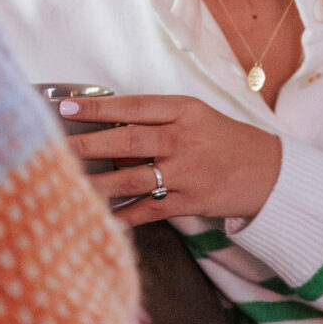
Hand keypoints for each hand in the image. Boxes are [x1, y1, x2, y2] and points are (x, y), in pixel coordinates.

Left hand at [57, 93, 281, 227]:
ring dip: (97, 184)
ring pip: (132, 179)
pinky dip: (123, 215)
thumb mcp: (195, 116)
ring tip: (66, 184)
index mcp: (183, 111)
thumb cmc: (224, 139)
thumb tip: (107, 127)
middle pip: (127, 141)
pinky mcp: (190, 203)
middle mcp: (182, 140)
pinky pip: (148, 210)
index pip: (132, 107)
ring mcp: (186, 173)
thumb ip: (157, 119)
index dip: (97, 108)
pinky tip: (99, 216)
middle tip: (54, 147)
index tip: (65, 108)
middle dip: (87, 145)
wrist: (269, 171)